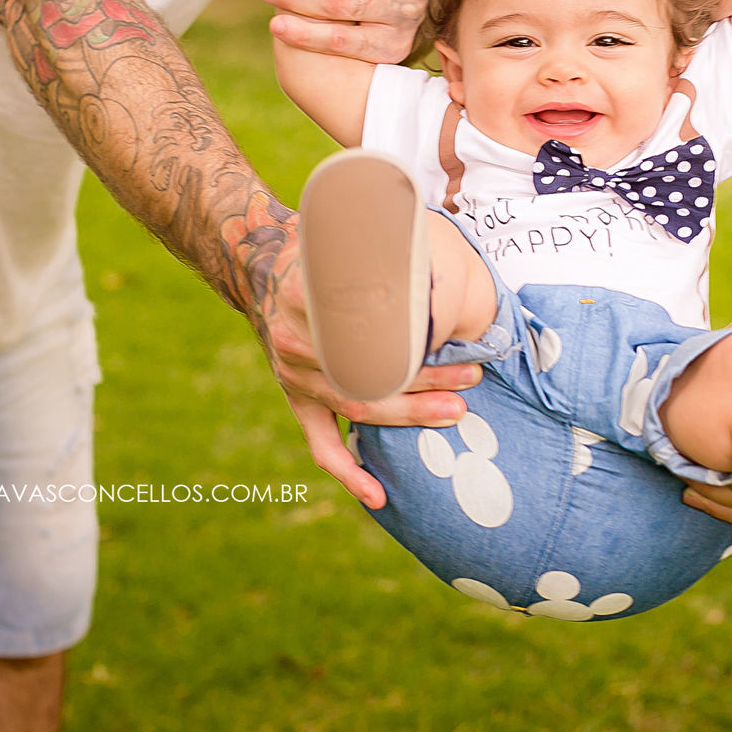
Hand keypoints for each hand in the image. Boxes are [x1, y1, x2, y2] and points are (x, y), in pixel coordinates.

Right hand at [238, 205, 478, 508]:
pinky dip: (349, 471)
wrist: (261, 263)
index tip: (457, 343)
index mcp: (306, 299)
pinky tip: (379, 496)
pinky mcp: (297, 397)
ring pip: (356, 407)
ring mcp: (294, 376)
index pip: (366, 335)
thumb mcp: (340, 235)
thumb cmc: (319, 248)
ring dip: (408, 414)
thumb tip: (433, 250)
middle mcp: (297, 343)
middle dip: (424, 381)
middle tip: (470, 381)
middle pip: (367, 375)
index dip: (411, 345)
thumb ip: (378, 245)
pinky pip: (321, 444)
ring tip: (454, 413)